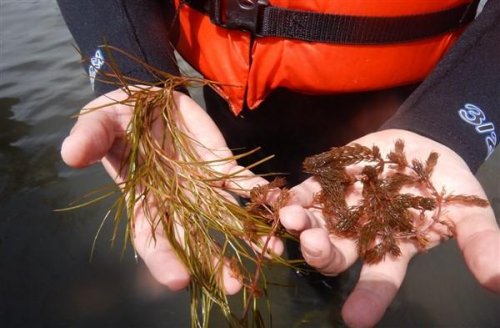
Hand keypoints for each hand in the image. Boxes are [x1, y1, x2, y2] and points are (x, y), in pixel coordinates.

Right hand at [61, 88, 282, 293]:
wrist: (150, 98)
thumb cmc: (119, 115)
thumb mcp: (99, 121)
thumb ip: (90, 138)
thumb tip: (70, 155)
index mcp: (142, 198)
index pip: (150, 237)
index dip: (163, 260)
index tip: (179, 281)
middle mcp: (175, 201)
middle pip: (194, 238)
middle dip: (213, 262)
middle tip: (233, 285)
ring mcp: (202, 186)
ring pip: (226, 216)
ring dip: (248, 235)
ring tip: (272, 252)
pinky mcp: (221, 166)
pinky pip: (242, 183)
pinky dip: (259, 194)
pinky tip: (277, 205)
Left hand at [280, 129, 499, 326]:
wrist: (423, 146)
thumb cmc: (444, 182)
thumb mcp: (468, 211)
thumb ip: (479, 243)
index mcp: (392, 248)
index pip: (381, 279)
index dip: (369, 298)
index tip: (355, 319)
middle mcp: (361, 234)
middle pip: (336, 255)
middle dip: (323, 255)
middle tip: (317, 248)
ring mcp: (341, 208)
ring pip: (316, 225)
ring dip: (303, 225)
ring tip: (294, 219)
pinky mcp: (328, 182)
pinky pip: (308, 193)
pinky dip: (296, 196)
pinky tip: (286, 198)